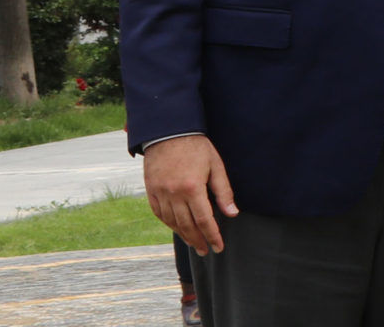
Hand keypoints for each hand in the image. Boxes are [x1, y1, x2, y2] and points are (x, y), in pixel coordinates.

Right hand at [143, 135, 236, 253]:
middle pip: (187, 225)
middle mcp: (173, 194)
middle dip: (198, 240)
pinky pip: (159, 214)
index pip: (204, 220)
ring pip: (172, 222)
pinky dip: (169, 224)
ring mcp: (159, 193)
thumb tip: (232, 213)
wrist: (169, 132)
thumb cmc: (197, 147)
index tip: (218, 247)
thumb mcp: (216, 166)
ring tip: (194, 243)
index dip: (212, 235)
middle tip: (205, 251)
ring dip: (183, 235)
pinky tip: (178, 229)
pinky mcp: (151, 191)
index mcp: (192, 188)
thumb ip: (223, 191)